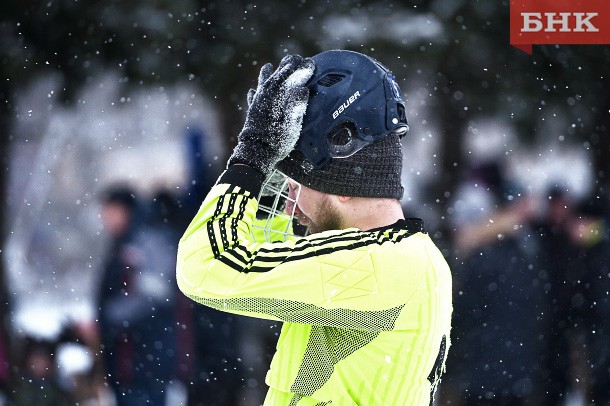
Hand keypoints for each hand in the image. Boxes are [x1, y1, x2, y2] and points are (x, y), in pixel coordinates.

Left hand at [228, 54, 314, 174]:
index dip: (302, 70)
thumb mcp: (292, 125)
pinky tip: (253, 91)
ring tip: (269, 66)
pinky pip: (253, 99)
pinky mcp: (252, 114)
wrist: (256, 154)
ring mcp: (258, 104)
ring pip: (263, 84)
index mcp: (279, 97)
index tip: (311, 63)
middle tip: (297, 58)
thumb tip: (303, 89)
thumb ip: (297, 106)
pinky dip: (254, 94)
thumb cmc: (276, 140)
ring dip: (268, 75)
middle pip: (278, 77)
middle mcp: (267, 97)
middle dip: (288, 67)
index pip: (293, 78)